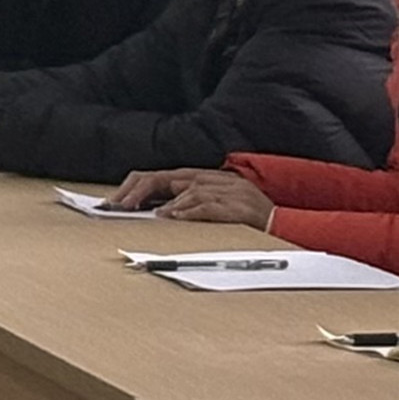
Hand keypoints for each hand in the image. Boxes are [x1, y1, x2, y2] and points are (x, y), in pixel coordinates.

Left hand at [123, 167, 275, 227]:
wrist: (283, 222)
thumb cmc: (248, 215)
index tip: (116, 202)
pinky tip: (176, 217)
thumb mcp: (216, 202)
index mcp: (205, 178)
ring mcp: (226, 191)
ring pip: (187, 190)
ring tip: (149, 214)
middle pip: (167, 178)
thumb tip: (162, 207)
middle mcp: (213, 180)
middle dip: (139, 191)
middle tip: (121, 206)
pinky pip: (209, 205)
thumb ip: (190, 200)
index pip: (162, 176)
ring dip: (165, 204)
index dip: (136, 187)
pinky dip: (190, 211)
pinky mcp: (237, 206)